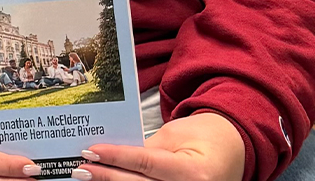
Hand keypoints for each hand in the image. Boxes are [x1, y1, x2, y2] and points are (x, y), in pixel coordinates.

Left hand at [76, 112, 244, 180]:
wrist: (233, 151)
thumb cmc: (204, 137)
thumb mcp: (174, 136)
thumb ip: (146, 149)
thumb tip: (112, 156)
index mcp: (194, 172)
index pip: (146, 163)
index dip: (116, 157)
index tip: (90, 151)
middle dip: (107, 178)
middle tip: (80, 169)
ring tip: (88, 178)